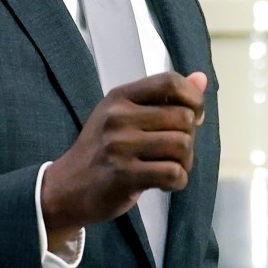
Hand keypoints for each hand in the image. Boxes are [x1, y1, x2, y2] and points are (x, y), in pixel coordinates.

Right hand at [40, 71, 206, 249]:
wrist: (66, 188)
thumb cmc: (101, 151)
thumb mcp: (124, 116)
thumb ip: (163, 99)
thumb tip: (201, 78)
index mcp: (120, 97)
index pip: (169, 82)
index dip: (193, 98)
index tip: (194, 116)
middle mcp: (118, 116)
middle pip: (183, 117)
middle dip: (189, 137)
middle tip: (175, 152)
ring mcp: (120, 145)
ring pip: (182, 145)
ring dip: (185, 162)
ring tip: (169, 167)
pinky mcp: (124, 174)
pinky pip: (173, 173)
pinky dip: (177, 181)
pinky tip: (165, 183)